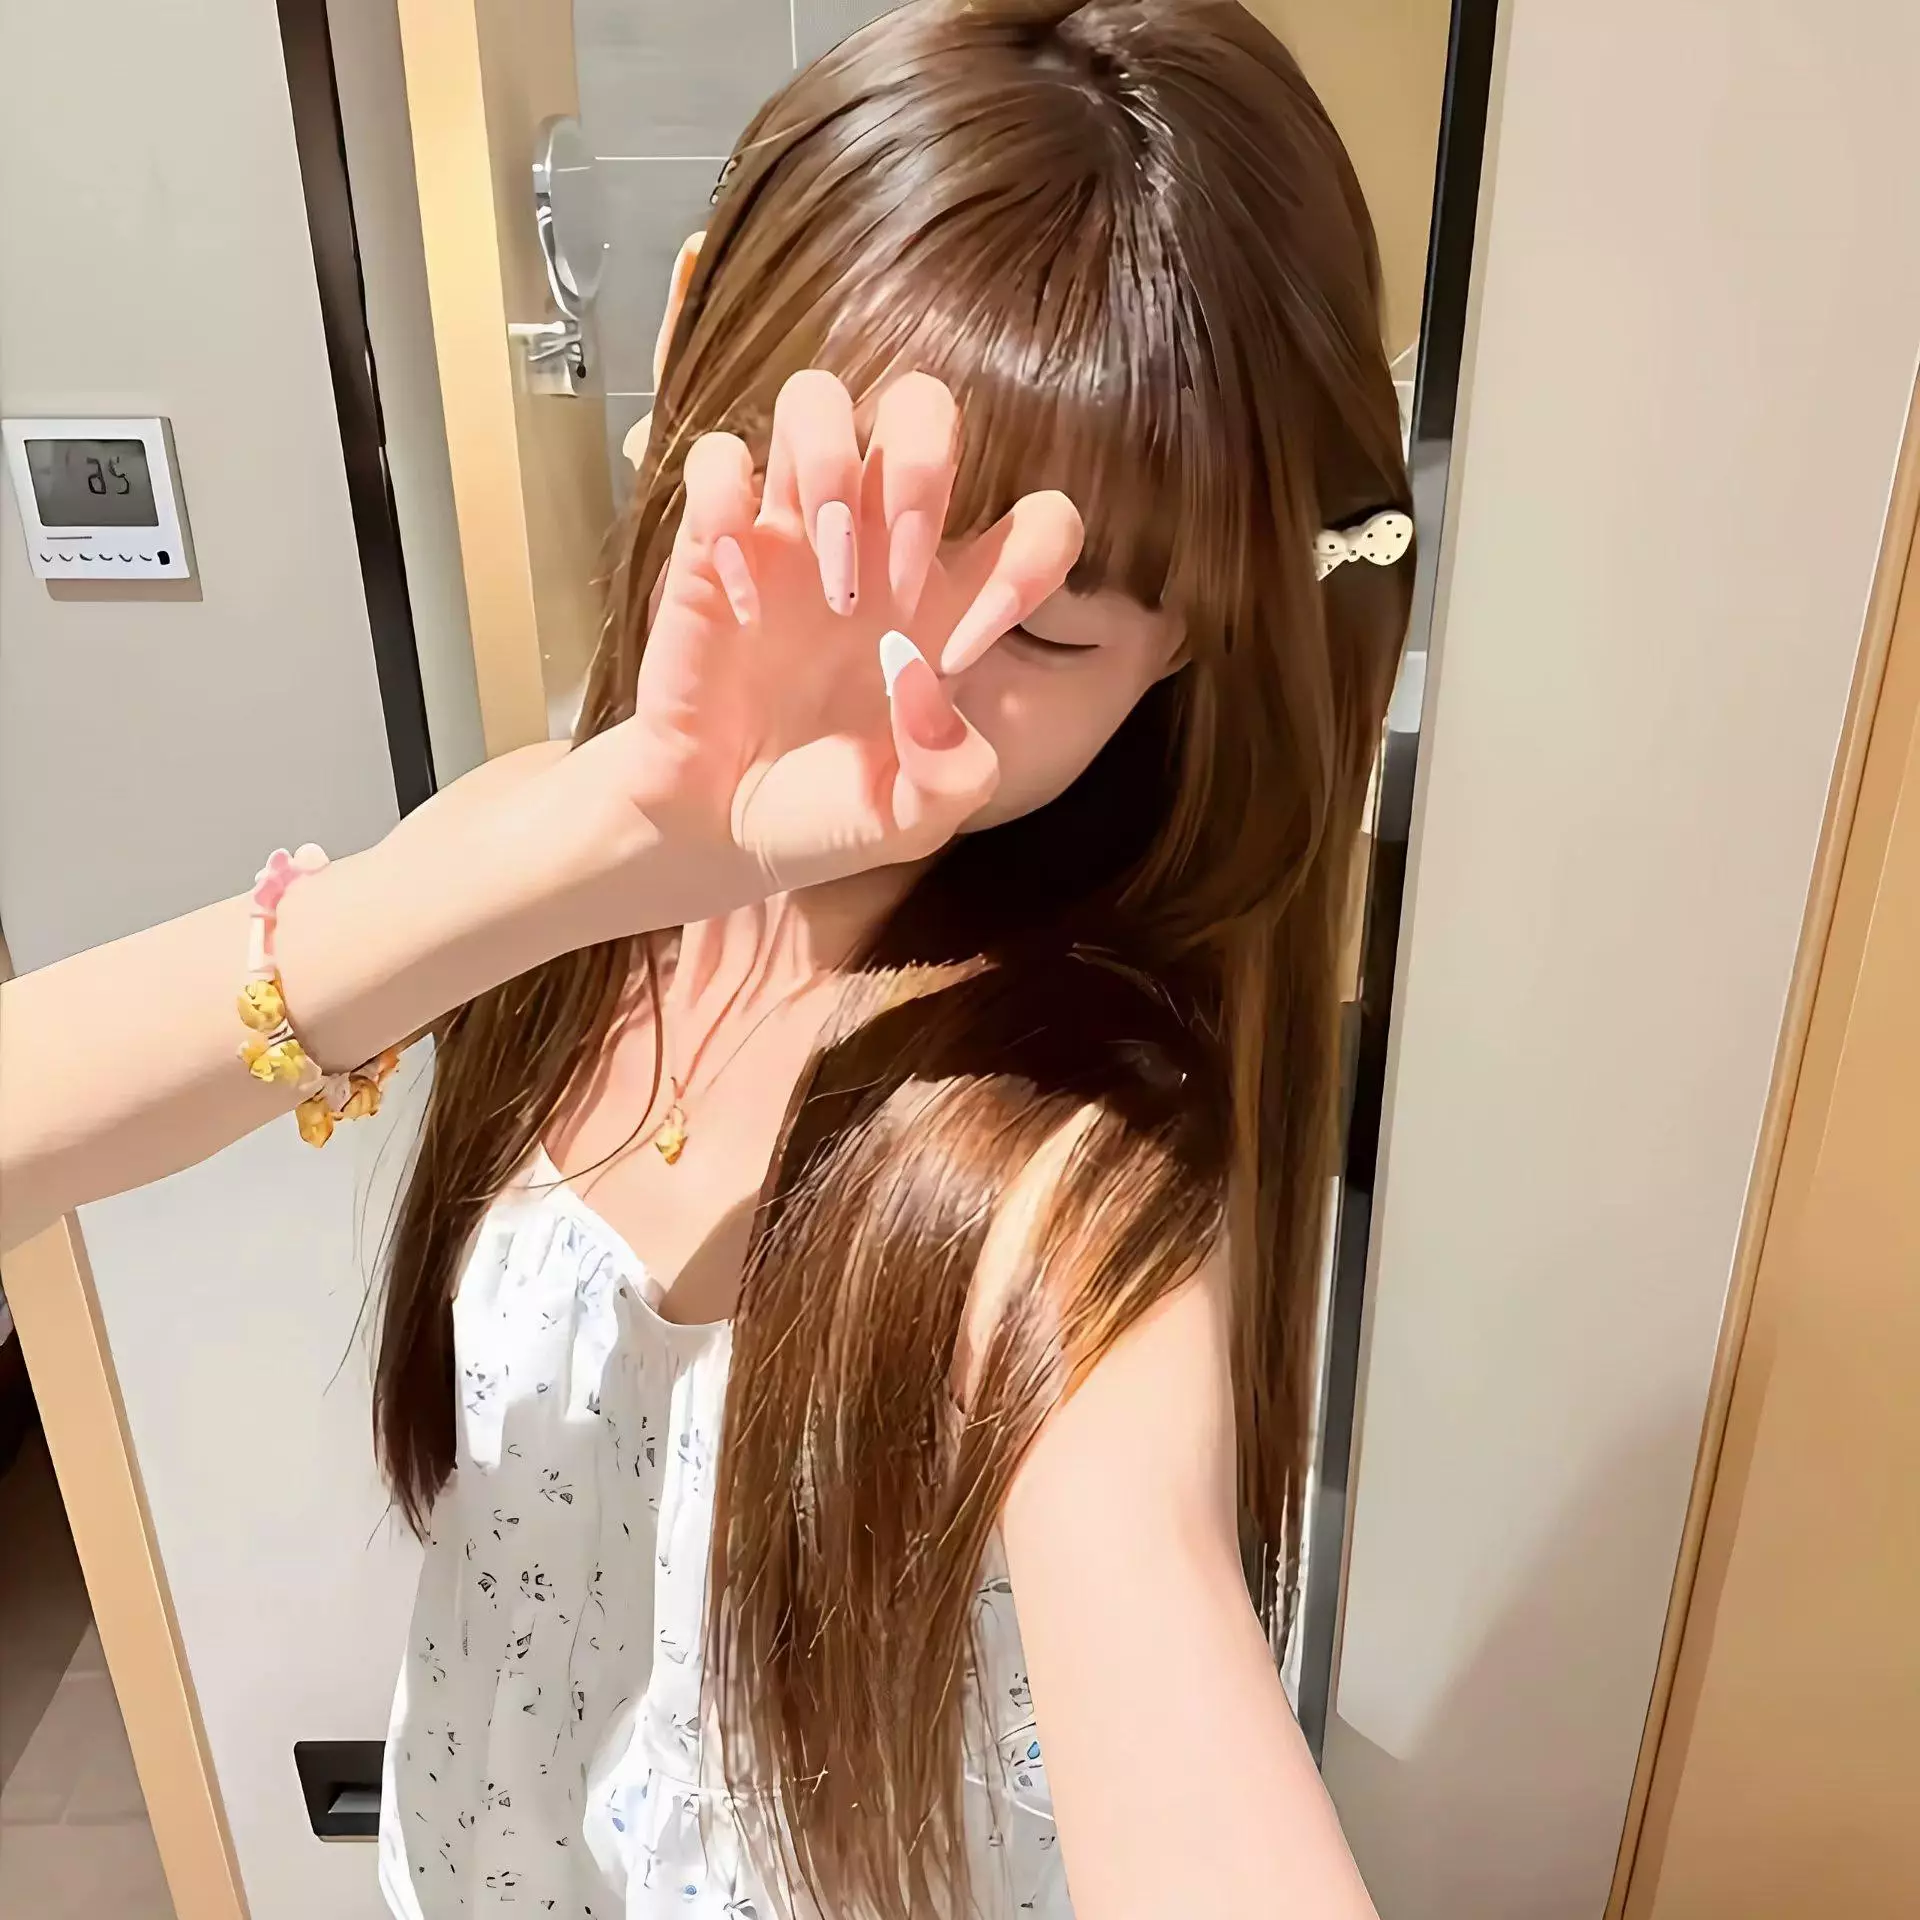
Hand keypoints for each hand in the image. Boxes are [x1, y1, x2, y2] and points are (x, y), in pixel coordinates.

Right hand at [608, 370, 1083, 897]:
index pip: (1041, 519)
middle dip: (919, 464)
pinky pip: (717, 459)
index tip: (968, 647)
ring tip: (821, 574)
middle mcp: (880, 544)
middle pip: (922, 405)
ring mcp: (793, 534)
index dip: (1030, 557)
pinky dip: (723, 508)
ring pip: (815, 399)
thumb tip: (929, 689)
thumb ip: (952, 776)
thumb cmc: (827, 813)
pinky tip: (737, 601)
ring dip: (824, 465)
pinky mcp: (713, 546)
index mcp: (953, 601)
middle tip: (892, 569)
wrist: (719, 832)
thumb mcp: (908, 820)